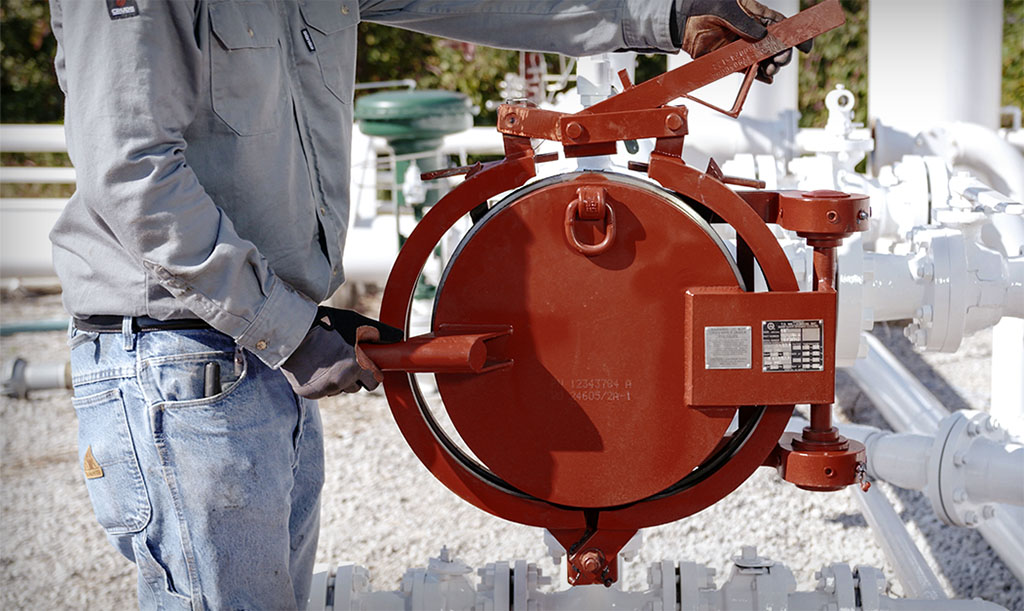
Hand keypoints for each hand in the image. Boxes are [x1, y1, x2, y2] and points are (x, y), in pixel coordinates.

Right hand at [280, 307, 402, 398]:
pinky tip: (317, 367)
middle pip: (357, 388)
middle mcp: (342, 381)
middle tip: (345, 359)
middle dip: (355, 377)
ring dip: (338, 380)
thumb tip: (400, 338)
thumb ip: (380, 333)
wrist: (293, 329)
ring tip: (328, 360)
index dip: (371, 371)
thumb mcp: (356, 323)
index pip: (374, 381)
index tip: (364, 362)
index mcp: (357, 365)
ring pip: (340, 390)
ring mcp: (324, 388)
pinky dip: (322, 383)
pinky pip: (323, 392)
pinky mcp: (309, 393)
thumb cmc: (327, 324)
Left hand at [677, 0, 812, 82]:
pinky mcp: (729, 58)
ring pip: (763, 59)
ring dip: (771, 66)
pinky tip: (765, 78)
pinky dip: (757, 75)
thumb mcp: (727, 9)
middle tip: (780, 60)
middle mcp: (751, 31)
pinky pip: (747, 69)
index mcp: (755, 14)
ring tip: (770, 70)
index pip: (781, 25)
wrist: (680, 19)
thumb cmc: (702, 5)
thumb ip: (744, 22)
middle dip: (783, 54)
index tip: (806, 46)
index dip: (796, 35)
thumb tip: (763, 36)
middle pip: (775, 45)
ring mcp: (741, 46)